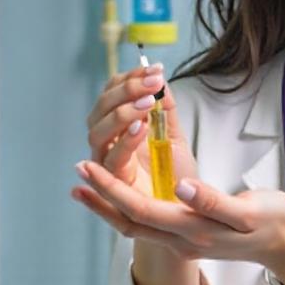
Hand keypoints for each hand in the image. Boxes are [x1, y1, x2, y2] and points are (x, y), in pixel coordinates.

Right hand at [71, 64, 197, 229]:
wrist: (187, 214)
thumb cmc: (177, 177)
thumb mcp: (173, 137)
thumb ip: (166, 112)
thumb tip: (161, 80)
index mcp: (118, 127)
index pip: (112, 94)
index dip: (129, 79)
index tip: (155, 69)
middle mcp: (107, 143)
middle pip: (100, 110)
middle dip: (123, 91)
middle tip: (153, 82)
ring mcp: (106, 163)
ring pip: (97, 132)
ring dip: (120, 113)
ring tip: (147, 103)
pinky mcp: (113, 185)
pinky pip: (112, 160)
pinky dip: (123, 141)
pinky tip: (140, 127)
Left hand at [72, 162, 284, 270]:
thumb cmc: (271, 221)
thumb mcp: (247, 209)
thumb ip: (212, 200)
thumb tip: (181, 187)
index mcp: (193, 230)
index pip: (141, 209)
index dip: (111, 189)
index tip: (90, 167)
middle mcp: (181, 240)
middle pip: (129, 220)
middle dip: (100, 196)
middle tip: (78, 170)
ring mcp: (183, 241)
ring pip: (135, 224)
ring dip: (108, 204)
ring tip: (86, 185)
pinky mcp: (187, 235)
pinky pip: (147, 222)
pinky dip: (127, 206)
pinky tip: (121, 191)